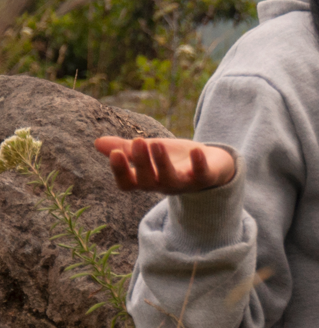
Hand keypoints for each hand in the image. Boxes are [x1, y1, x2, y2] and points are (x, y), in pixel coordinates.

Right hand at [94, 136, 235, 193]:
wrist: (212, 164)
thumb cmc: (175, 159)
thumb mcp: (150, 151)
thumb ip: (127, 148)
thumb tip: (97, 142)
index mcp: (148, 180)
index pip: (127, 184)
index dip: (120, 172)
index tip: (115, 154)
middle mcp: (164, 185)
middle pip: (147, 181)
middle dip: (142, 162)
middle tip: (138, 142)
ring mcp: (185, 183)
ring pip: (171, 179)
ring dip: (162, 163)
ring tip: (156, 143)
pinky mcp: (205, 178)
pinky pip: (202, 175)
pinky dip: (198, 164)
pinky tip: (195, 150)